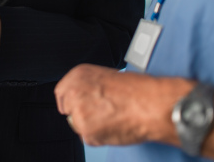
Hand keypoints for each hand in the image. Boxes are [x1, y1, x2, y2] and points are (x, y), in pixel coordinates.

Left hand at [55, 64, 189, 145]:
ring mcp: (78, 112)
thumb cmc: (138, 90)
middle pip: (68, 109)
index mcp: (79, 74)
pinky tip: (115, 126)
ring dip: (91, 125)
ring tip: (112, 118)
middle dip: (81, 113)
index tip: (76, 105)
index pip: (61, 92)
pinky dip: (100, 136)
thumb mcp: (108, 76)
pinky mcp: (87, 132)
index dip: (70, 101)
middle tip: (100, 114)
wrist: (152, 105)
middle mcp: (74, 91)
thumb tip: (88, 96)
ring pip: (78, 125)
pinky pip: (89, 138)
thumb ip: (91, 86)